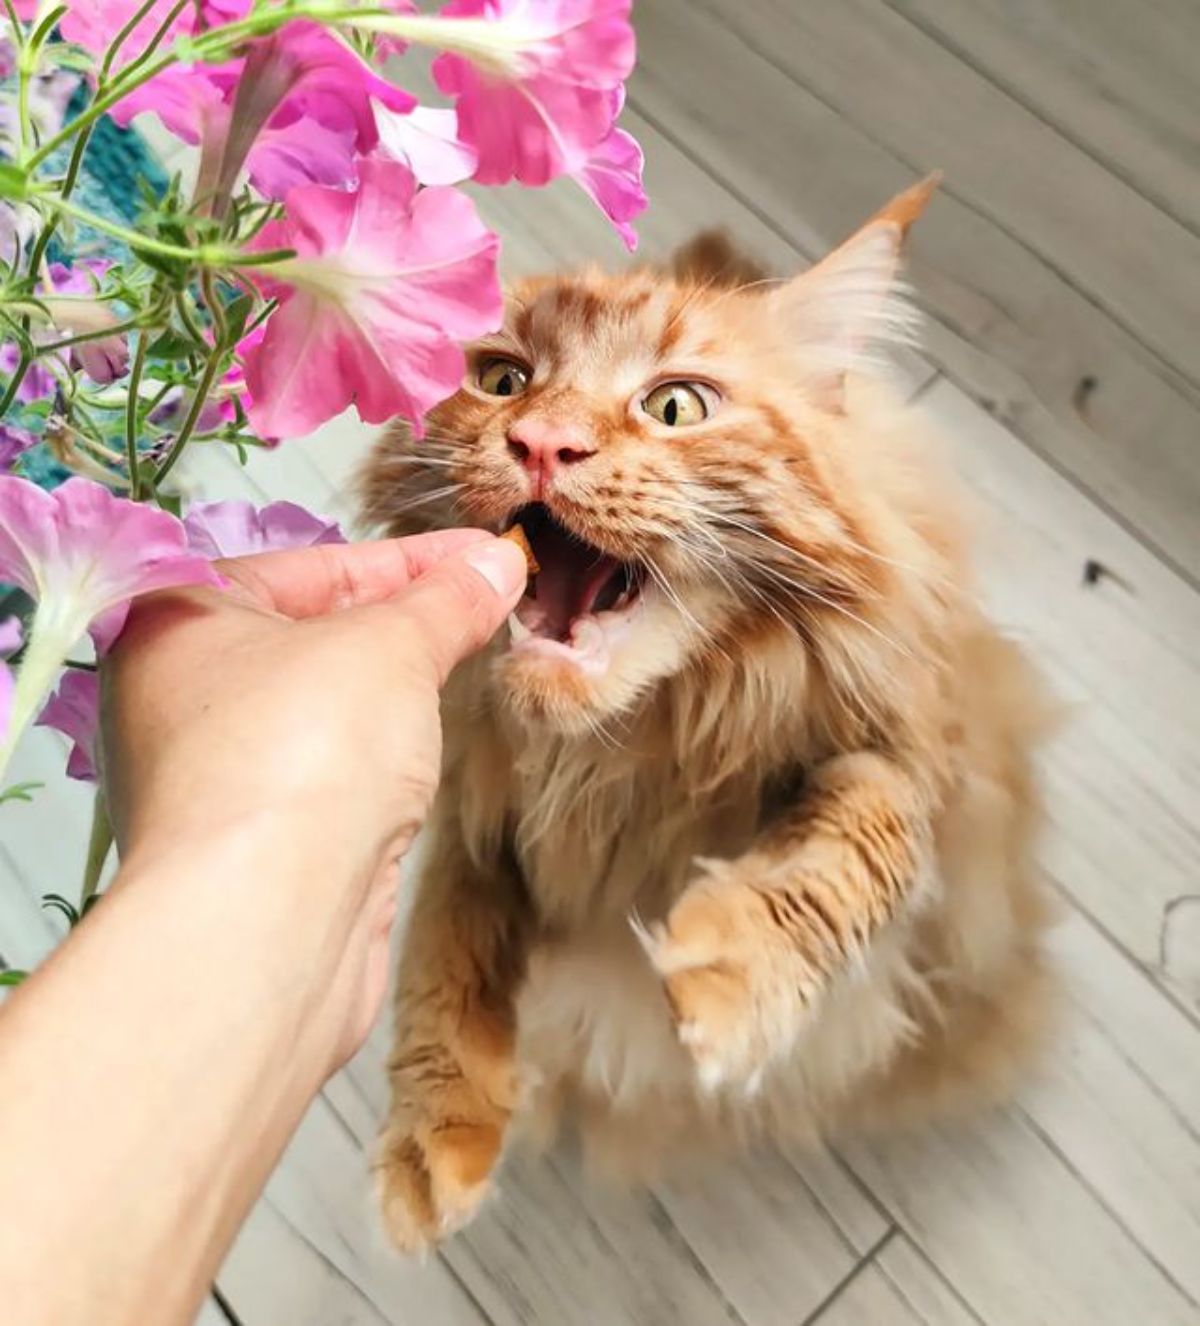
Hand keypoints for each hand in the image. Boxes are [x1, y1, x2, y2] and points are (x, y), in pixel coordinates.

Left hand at [101, 528, 526, 1063]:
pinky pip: (329, 771)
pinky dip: (380, 754)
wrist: (270, 921)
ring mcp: (215, 774)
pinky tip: (425, 749)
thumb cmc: (302, 753)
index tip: (484, 554)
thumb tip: (495, 563)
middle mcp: (179, 695)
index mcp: (177, 621)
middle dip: (407, 621)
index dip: (412, 560)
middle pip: (316, 635)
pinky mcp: (256, 841)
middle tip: (487, 600)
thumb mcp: (389, 646)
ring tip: (469, 659)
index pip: (314, 566)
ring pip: (325, 709)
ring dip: (396, 689)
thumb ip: (443, 600)